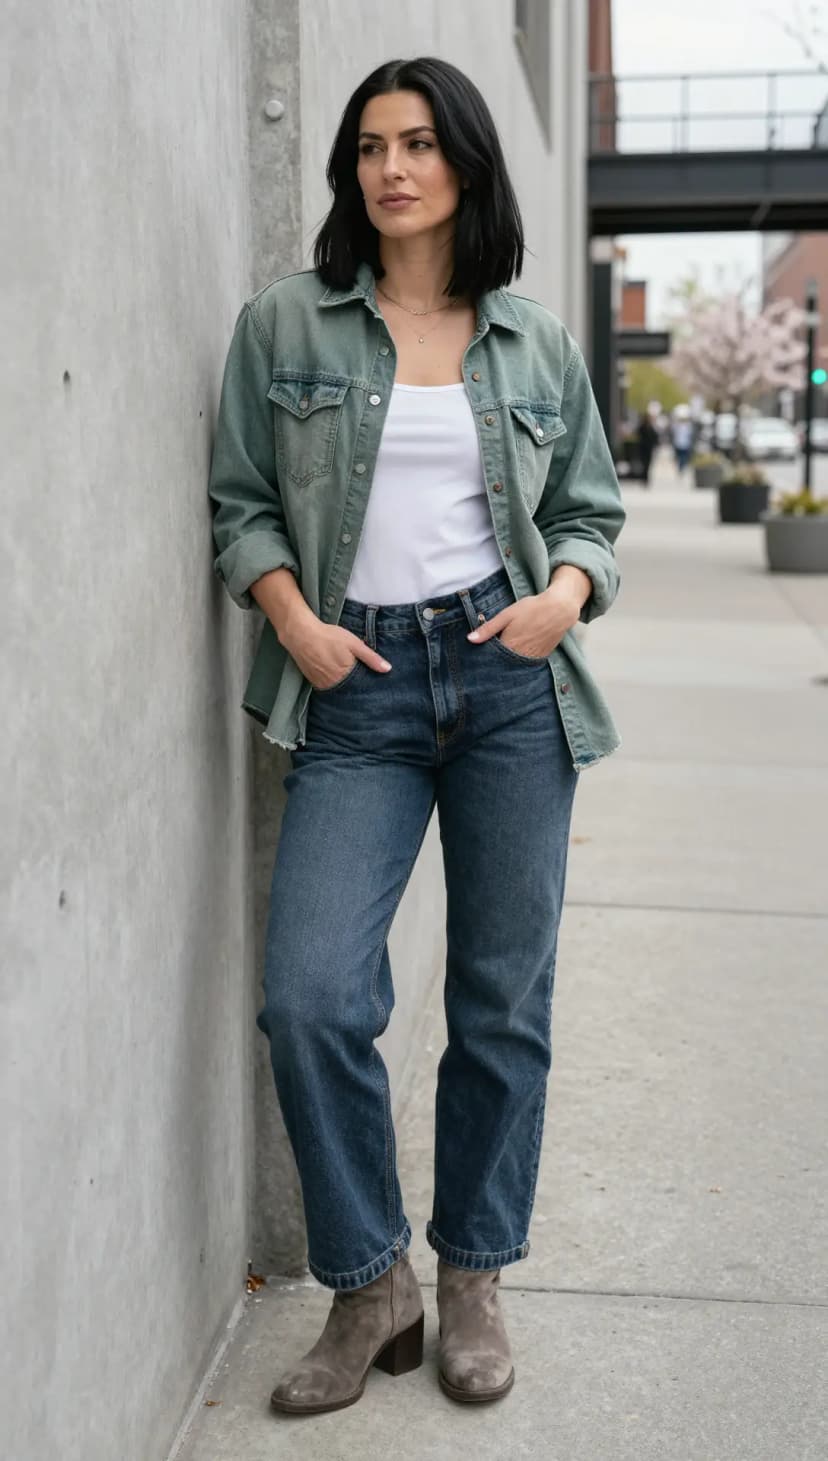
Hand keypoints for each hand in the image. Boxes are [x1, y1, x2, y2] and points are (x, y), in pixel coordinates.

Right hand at [280, 615, 390, 690]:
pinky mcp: (313, 682)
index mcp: (346, 676)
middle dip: (356, 686)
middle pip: (350, 690)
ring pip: (338, 689)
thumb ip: (371, 658)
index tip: (373, 682)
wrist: (300, 634)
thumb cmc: (329, 636)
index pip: (362, 687)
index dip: (367, 684)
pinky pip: (327, 687)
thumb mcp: (354, 644)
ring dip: (344, 685)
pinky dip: (333, 683)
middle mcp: (334, 684)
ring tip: (346, 675)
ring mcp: (322, 684)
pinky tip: (334, 674)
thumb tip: (388, 669)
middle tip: (360, 678)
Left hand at [467, 585, 581, 658]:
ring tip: (502, 658)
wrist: (560, 609)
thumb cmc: (532, 609)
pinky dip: (519, 661)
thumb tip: (470, 639)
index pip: (490, 659)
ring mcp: (532, 658)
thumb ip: (488, 629)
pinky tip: (516, 655)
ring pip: (514, 667)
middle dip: (494, 663)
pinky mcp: (541, 657)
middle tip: (488, 660)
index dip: (483, 658)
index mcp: (509, 645)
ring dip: (507, 664)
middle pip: (501, 665)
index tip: (476, 659)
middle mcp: (520, 655)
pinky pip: (526, 664)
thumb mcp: (506, 615)